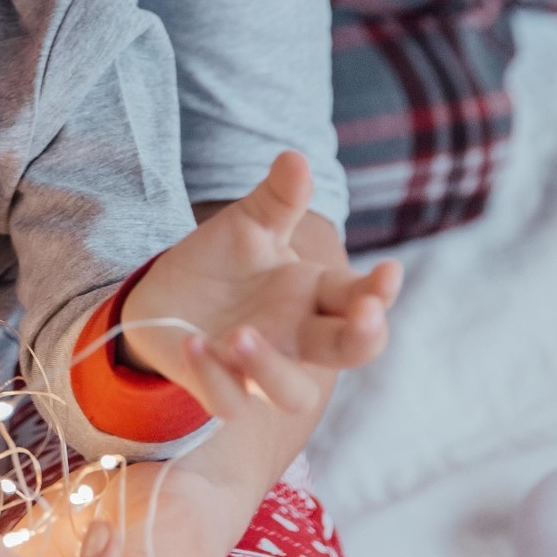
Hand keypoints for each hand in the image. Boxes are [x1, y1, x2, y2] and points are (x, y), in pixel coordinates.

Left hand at [119, 152, 401, 417]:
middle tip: (367, 314)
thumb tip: (296, 156)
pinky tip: (196, 344)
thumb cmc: (224, 264)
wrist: (165, 297)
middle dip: (364, 337)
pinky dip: (213, 377)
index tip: (390, 272)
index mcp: (313, 295)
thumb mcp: (249, 225)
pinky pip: (226, 400)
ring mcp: (259, 367)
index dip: (380, 291)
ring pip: (291, 393)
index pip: (361, 299)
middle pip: (348, 351)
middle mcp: (296, 336)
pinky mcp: (219, 385)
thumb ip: (276, 199)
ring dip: (273, 367)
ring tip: (242, 334)